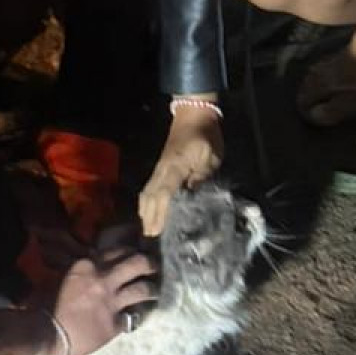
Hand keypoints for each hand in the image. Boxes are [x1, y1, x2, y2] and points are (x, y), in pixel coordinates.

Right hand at [50, 247, 156, 354]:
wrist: (44, 332)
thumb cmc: (43, 305)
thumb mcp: (58, 277)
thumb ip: (78, 272)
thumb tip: (86, 270)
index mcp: (88, 265)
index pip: (118, 251)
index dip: (129, 253)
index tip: (133, 256)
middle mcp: (103, 279)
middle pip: (138, 263)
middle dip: (149, 263)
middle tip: (152, 267)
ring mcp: (111, 302)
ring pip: (143, 289)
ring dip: (152, 290)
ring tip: (153, 292)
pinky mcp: (114, 324)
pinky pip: (133, 317)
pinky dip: (134, 316)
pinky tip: (135, 317)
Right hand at [138, 107, 223, 236]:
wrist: (194, 115)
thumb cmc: (205, 136)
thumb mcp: (209, 157)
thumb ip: (201, 178)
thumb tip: (193, 198)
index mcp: (174, 168)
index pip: (163, 194)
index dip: (159, 214)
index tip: (156, 231)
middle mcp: (161, 171)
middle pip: (150, 197)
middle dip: (149, 218)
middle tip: (150, 239)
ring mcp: (159, 169)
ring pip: (146, 193)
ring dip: (146, 212)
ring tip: (148, 231)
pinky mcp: (161, 169)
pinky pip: (149, 189)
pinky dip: (147, 203)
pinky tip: (149, 213)